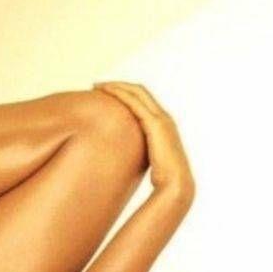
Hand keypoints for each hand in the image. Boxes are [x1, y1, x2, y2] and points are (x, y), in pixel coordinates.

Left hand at [93, 82, 194, 201]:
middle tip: (97, 86)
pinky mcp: (155, 124)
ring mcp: (161, 119)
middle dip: (118, 85)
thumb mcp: (149, 163)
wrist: (175, 186)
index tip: (106, 94)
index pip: (144, 100)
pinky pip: (135, 103)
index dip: (125, 93)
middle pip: (140, 91)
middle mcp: (164, 118)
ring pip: (137, 92)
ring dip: (116, 86)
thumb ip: (139, 155)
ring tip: (97, 86)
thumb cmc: (163, 181)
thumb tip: (124, 160)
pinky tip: (105, 93)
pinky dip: (120, 94)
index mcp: (164, 125)